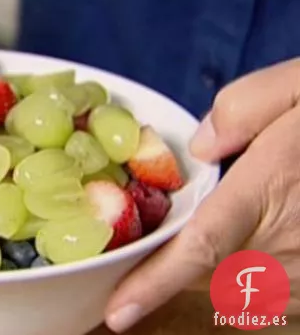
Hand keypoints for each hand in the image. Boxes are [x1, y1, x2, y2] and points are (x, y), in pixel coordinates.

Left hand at [104, 58, 299, 332]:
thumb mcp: (299, 87)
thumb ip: (242, 109)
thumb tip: (198, 150)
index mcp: (269, 191)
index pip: (201, 247)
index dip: (156, 284)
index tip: (118, 314)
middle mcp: (285, 246)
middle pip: (205, 274)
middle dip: (168, 269)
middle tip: (143, 249)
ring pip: (233, 289)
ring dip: (215, 268)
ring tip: (246, 223)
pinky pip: (265, 295)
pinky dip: (247, 275)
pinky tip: (261, 239)